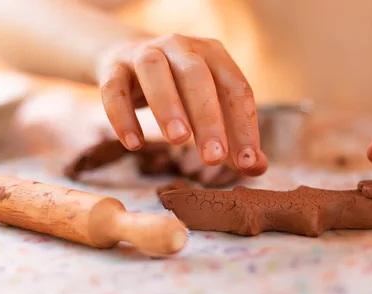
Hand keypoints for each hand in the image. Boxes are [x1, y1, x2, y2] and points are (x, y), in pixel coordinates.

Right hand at [95, 34, 266, 175]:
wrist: (130, 61)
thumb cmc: (182, 92)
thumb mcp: (212, 109)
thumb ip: (234, 138)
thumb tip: (257, 167)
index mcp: (215, 56)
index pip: (236, 88)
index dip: (244, 126)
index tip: (246, 162)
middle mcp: (182, 47)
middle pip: (197, 77)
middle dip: (208, 119)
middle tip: (214, 158)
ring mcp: (145, 53)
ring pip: (155, 72)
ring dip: (167, 106)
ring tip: (178, 141)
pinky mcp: (114, 67)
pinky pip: (114, 89)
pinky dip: (122, 116)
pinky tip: (133, 144)